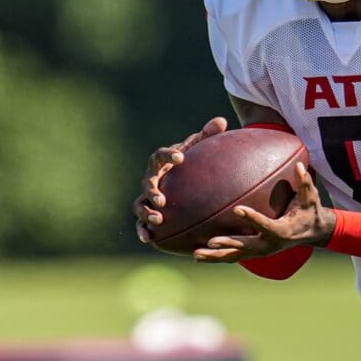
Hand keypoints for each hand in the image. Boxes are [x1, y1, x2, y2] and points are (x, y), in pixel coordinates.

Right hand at [133, 116, 227, 243]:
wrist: (180, 178)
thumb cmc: (190, 163)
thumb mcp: (199, 149)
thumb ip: (208, 136)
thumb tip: (221, 120)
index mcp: (162, 161)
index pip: (161, 156)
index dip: (169, 155)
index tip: (180, 158)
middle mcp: (151, 178)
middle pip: (147, 183)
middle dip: (153, 192)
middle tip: (163, 200)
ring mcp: (146, 197)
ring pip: (139, 204)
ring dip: (146, 212)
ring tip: (158, 220)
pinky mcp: (147, 213)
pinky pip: (140, 222)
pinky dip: (142, 230)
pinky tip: (149, 239)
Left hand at [193, 162, 335, 262]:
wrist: (313, 232)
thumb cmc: (310, 211)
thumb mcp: (310, 198)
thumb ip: (304, 183)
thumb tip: (300, 166)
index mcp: (282, 231)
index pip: (266, 225)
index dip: (252, 218)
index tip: (237, 209)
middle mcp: (270, 245)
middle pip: (245, 247)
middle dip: (227, 245)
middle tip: (209, 242)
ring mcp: (261, 251)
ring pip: (235, 256)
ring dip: (215, 256)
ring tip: (195, 255)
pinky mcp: (255, 251)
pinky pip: (234, 255)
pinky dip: (218, 255)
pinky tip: (199, 254)